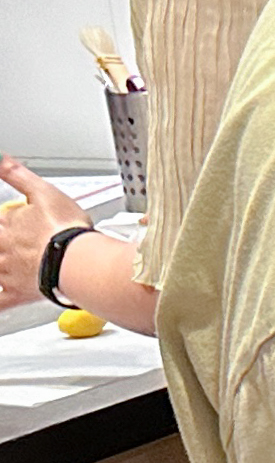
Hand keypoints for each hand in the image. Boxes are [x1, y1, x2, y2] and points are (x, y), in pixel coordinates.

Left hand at [0, 161, 86, 303]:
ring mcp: (8, 274)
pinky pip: (1, 302)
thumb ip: (18, 176)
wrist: (79, 262)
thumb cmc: (66, 230)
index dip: (3, 220)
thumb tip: (2, 160)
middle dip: (1, 244)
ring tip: (4, 263)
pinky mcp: (20, 293)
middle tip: (7, 244)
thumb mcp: (44, 193)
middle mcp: (3, 251)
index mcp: (6, 228)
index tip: (6, 221)